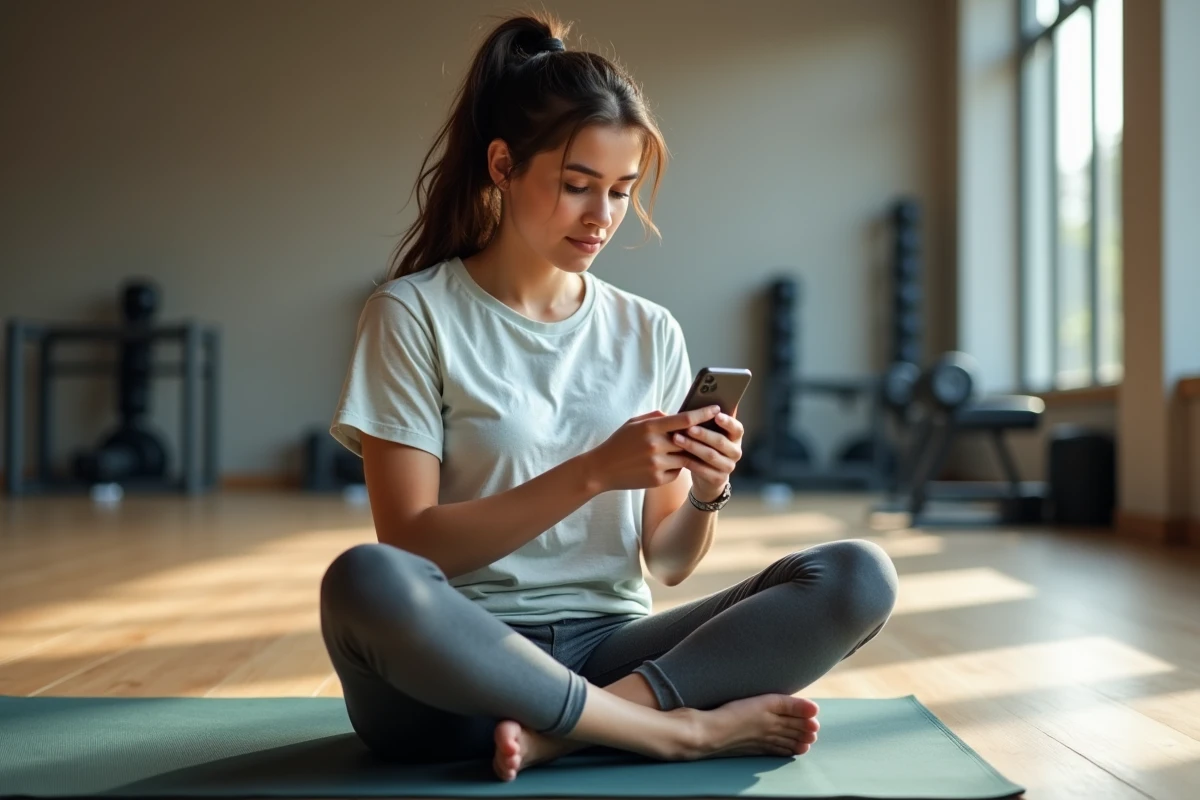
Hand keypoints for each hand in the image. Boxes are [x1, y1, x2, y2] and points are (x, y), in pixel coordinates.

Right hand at [586, 406, 724, 492]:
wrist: (602, 469)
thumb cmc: (619, 442)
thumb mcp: (634, 423)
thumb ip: (656, 417)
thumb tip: (677, 415)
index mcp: (650, 427)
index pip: (684, 419)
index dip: (703, 413)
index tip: (716, 409)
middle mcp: (655, 445)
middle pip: (689, 439)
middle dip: (699, 437)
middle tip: (709, 432)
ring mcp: (657, 464)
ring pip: (686, 457)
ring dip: (687, 453)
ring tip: (687, 449)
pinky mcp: (657, 480)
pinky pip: (677, 472)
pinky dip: (676, 467)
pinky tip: (667, 464)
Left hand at [669, 407, 743, 501]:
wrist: (706, 476)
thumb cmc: (705, 446)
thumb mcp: (708, 433)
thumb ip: (706, 421)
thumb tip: (697, 401)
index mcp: (735, 437)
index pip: (737, 428)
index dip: (728, 422)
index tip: (716, 414)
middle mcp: (735, 452)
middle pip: (721, 442)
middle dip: (703, 434)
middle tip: (688, 428)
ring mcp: (728, 467)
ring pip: (710, 455)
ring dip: (693, 446)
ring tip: (676, 439)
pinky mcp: (718, 479)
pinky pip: (703, 469)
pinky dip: (690, 462)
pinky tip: (678, 456)